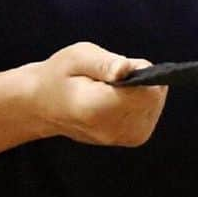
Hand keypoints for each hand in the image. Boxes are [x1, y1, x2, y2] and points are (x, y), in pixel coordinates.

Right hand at [31, 41, 166, 146]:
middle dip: (143, 80)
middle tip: (115, 75)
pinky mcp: (130, 139)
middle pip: (154, 98)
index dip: (140, 71)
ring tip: (114, 87)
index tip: (120, 66)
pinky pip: (150, 113)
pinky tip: (121, 98)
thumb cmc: (60, 75)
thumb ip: (105, 63)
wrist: (42, 106)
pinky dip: (142, 102)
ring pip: (155, 105)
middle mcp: (112, 130)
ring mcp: (121, 138)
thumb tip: (127, 69)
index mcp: (97, 109)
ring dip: (143, 91)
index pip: (147, 93)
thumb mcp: (78, 57)